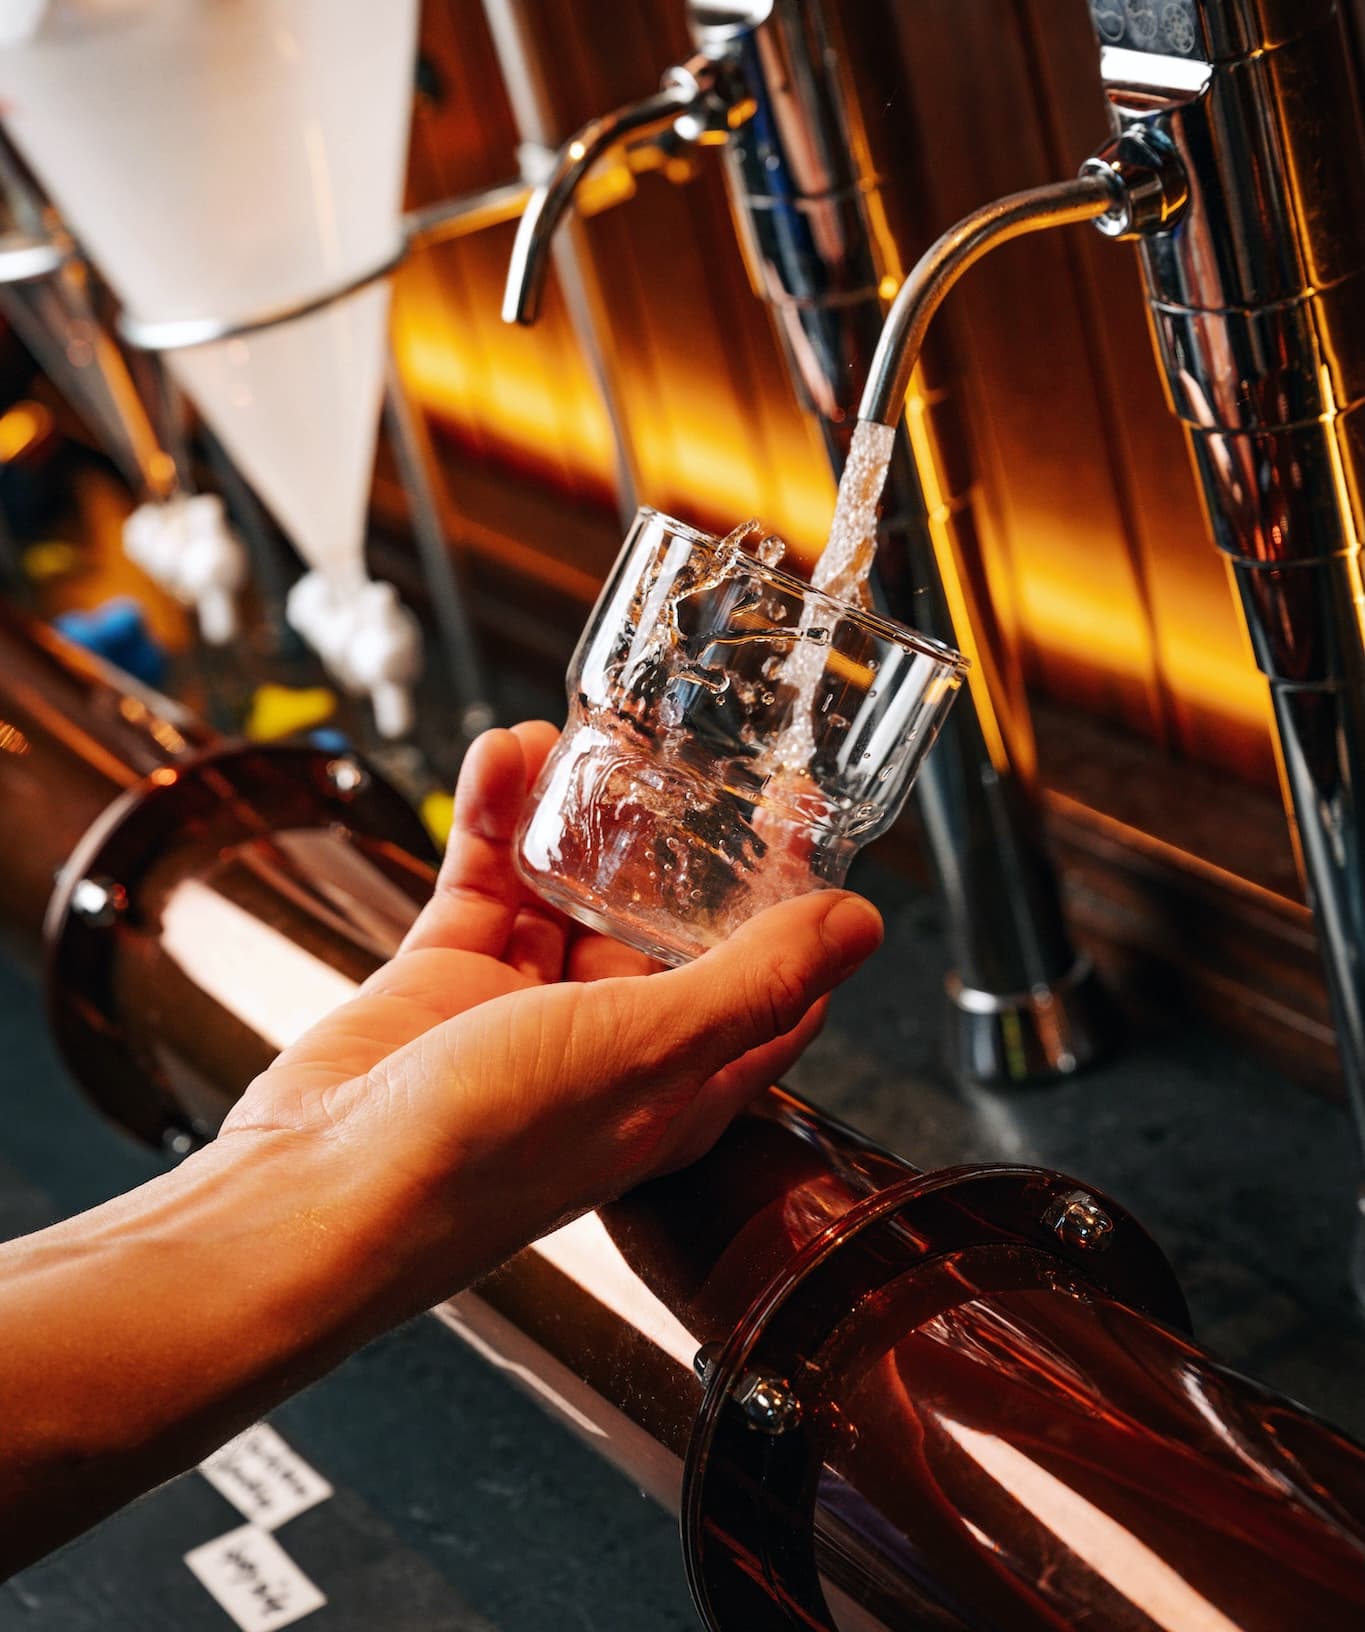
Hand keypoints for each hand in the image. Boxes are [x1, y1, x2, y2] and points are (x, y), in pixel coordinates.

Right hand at [220, 721, 882, 1302]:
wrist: (324, 1185)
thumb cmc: (488, 1151)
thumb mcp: (648, 1050)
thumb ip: (754, 981)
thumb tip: (860, 927)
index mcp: (680, 1081)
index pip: (769, 990)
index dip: (794, 914)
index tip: (801, 826)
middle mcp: (609, 1043)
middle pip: (663, 922)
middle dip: (671, 839)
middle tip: (686, 750)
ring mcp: (523, 1007)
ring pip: (568, 885)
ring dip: (572, 810)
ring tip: (578, 735)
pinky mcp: (448, 975)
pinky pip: (484, 875)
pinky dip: (491, 815)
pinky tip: (501, 757)